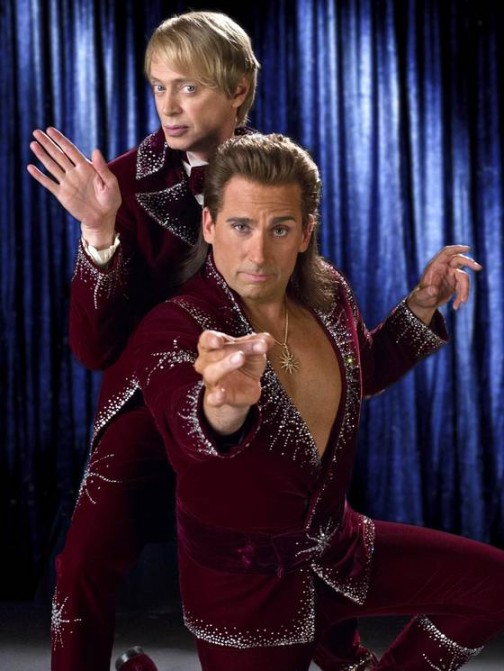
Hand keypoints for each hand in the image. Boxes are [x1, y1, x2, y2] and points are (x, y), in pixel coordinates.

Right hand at [27, 127, 121, 247]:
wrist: (103, 218)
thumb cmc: (110, 200)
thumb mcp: (111, 183)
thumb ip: (102, 168)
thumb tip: (96, 150)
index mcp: (86, 167)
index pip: (71, 150)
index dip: (60, 140)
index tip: (50, 130)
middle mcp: (74, 172)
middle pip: (58, 155)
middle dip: (47, 144)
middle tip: (36, 132)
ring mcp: (67, 183)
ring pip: (51, 166)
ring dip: (42, 155)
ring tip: (33, 144)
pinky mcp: (62, 194)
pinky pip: (49, 183)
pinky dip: (40, 176)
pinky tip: (31, 167)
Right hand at [194, 330, 273, 433]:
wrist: (246, 386)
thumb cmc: (245, 362)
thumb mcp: (254, 349)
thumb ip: (261, 342)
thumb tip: (268, 339)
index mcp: (213, 346)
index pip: (206, 339)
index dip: (210, 339)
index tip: (219, 341)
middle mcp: (207, 363)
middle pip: (212, 355)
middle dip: (229, 351)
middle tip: (243, 352)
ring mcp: (212, 381)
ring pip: (211, 374)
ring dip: (225, 366)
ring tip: (240, 359)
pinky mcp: (217, 398)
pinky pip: (212, 398)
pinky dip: (215, 397)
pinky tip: (221, 395)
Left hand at [407, 245, 481, 323]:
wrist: (424, 304)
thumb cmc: (420, 298)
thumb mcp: (421, 296)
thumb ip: (426, 293)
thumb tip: (433, 290)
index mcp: (435, 266)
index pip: (446, 253)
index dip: (456, 249)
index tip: (467, 249)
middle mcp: (444, 268)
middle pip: (459, 260)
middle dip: (469, 263)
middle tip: (478, 268)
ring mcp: (451, 275)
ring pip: (464, 277)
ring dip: (465, 290)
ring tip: (461, 302)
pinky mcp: (455, 283)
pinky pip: (463, 287)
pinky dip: (462, 296)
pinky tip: (456, 306)